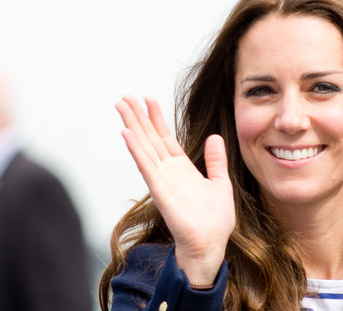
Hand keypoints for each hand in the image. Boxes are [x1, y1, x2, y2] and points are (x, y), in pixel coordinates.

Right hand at [116, 95, 235, 284]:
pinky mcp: (159, 190)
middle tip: (126, 97)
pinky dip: (136, 149)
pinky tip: (127, 133)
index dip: (156, 117)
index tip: (148, 99)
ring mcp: (161, 179)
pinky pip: (145, 165)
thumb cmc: (215, 221)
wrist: (210, 245)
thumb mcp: (220, 183)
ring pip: (144, 146)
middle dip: (138, 116)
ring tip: (122, 106)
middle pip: (149, 137)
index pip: (165, 137)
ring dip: (132, 125)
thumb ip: (215, 160)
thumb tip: (215, 137)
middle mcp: (168, 170)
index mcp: (182, 167)